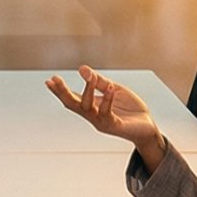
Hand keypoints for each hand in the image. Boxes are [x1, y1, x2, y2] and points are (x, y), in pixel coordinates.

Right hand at [44, 65, 165, 167]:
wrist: (147, 127)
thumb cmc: (130, 110)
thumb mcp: (113, 90)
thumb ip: (99, 82)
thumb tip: (82, 69)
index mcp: (92, 107)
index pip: (72, 98)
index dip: (60, 91)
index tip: (49, 80)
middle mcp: (93, 116)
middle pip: (73, 105)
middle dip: (63, 93)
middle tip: (55, 80)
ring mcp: (102, 122)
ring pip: (88, 108)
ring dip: (87, 91)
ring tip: (90, 76)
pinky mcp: (115, 126)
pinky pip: (107, 113)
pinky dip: (107, 100)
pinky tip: (109, 87)